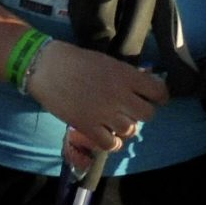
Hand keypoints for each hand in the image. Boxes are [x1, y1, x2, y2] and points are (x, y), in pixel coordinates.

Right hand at [30, 41, 168, 165]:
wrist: (46, 67)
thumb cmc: (76, 60)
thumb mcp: (107, 62)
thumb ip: (127, 75)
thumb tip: (145, 83)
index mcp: (126, 75)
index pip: (158, 92)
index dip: (159, 96)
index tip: (154, 98)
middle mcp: (119, 95)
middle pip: (148, 114)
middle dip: (142, 113)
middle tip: (131, 110)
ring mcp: (104, 113)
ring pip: (131, 130)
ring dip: (126, 127)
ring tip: (117, 122)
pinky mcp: (88, 126)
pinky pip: (111, 144)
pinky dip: (114, 143)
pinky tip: (110, 137)